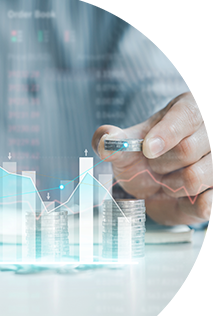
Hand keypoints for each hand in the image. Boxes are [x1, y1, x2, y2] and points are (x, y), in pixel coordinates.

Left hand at [92, 92, 212, 225]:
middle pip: (188, 148)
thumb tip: (105, 141)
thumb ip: (113, 140)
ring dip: (171, 186)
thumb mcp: (128, 147)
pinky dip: (188, 205)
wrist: (158, 190)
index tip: (147, 150)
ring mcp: (221, 163)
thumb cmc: (147, 160)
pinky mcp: (222, 194)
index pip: (187, 114)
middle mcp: (215, 131)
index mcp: (190, 111)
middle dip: (160, 165)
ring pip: (196, 177)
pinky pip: (209, 203)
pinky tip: (186, 197)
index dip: (166, 133)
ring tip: (171, 181)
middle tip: (155, 167)